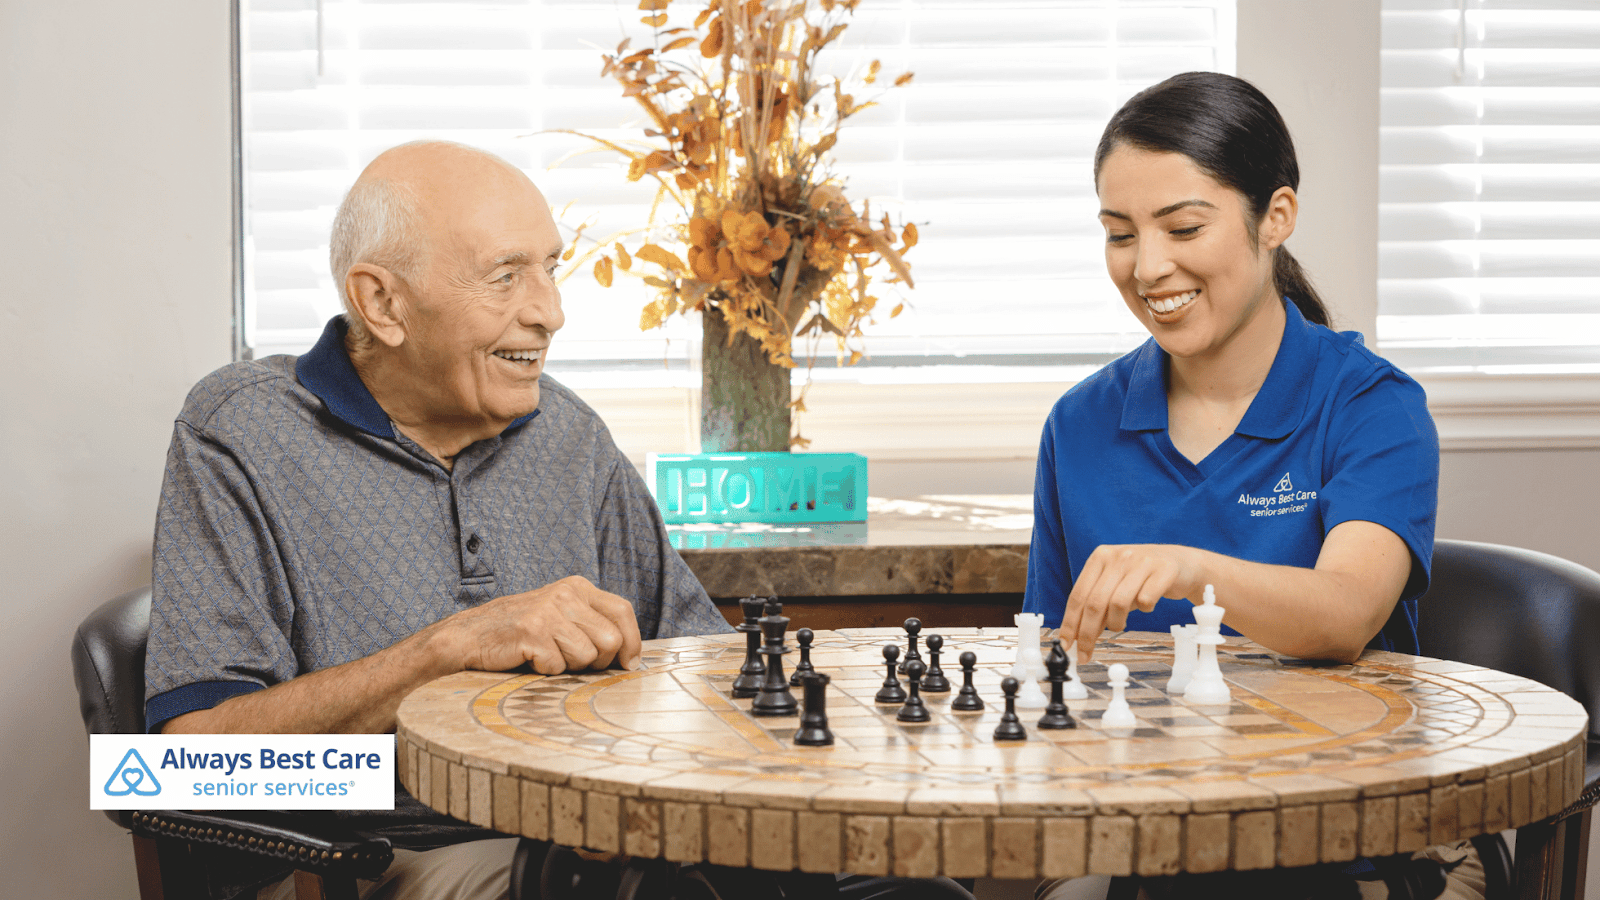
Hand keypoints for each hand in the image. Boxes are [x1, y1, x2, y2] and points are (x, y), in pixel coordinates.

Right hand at [439, 576, 642, 674]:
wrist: (470, 637)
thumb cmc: (522, 634)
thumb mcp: (562, 617)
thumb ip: (593, 626)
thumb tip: (631, 656)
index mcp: (578, 587)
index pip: (623, 611)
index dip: (632, 642)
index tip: (629, 664)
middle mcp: (566, 594)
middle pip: (611, 640)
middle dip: (599, 662)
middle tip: (573, 663)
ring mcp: (548, 611)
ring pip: (587, 657)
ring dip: (569, 667)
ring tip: (546, 656)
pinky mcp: (532, 631)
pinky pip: (559, 666)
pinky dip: (546, 671)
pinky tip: (529, 659)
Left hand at [1061, 544, 1203, 662]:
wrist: (1182, 563)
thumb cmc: (1143, 578)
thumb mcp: (1115, 583)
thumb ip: (1097, 604)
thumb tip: (1078, 636)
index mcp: (1100, 557)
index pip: (1078, 595)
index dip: (1070, 623)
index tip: (1067, 645)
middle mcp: (1118, 556)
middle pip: (1095, 603)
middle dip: (1088, 634)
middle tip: (1087, 653)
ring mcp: (1141, 561)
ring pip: (1118, 603)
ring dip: (1116, 623)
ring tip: (1120, 624)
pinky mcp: (1164, 570)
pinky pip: (1146, 600)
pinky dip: (1144, 610)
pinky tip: (1147, 606)